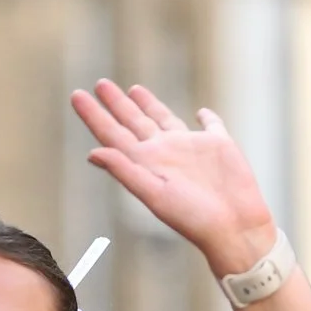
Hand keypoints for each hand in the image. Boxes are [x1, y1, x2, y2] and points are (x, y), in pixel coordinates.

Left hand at [71, 80, 277, 278]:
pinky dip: (207, 117)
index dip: (94, 115)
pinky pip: (211, 125)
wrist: (233, 226)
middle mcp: (164, 152)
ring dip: (149, 105)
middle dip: (117, 104)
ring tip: (133, 89)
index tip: (77, 95)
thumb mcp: (154, 194)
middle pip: (134, 121)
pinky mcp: (219, 144)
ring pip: (164, 119)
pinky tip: (201, 112)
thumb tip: (93, 153)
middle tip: (101, 84)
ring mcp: (191, 147)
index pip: (112, 134)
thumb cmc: (192, 217)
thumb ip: (125, 171)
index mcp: (145, 163)